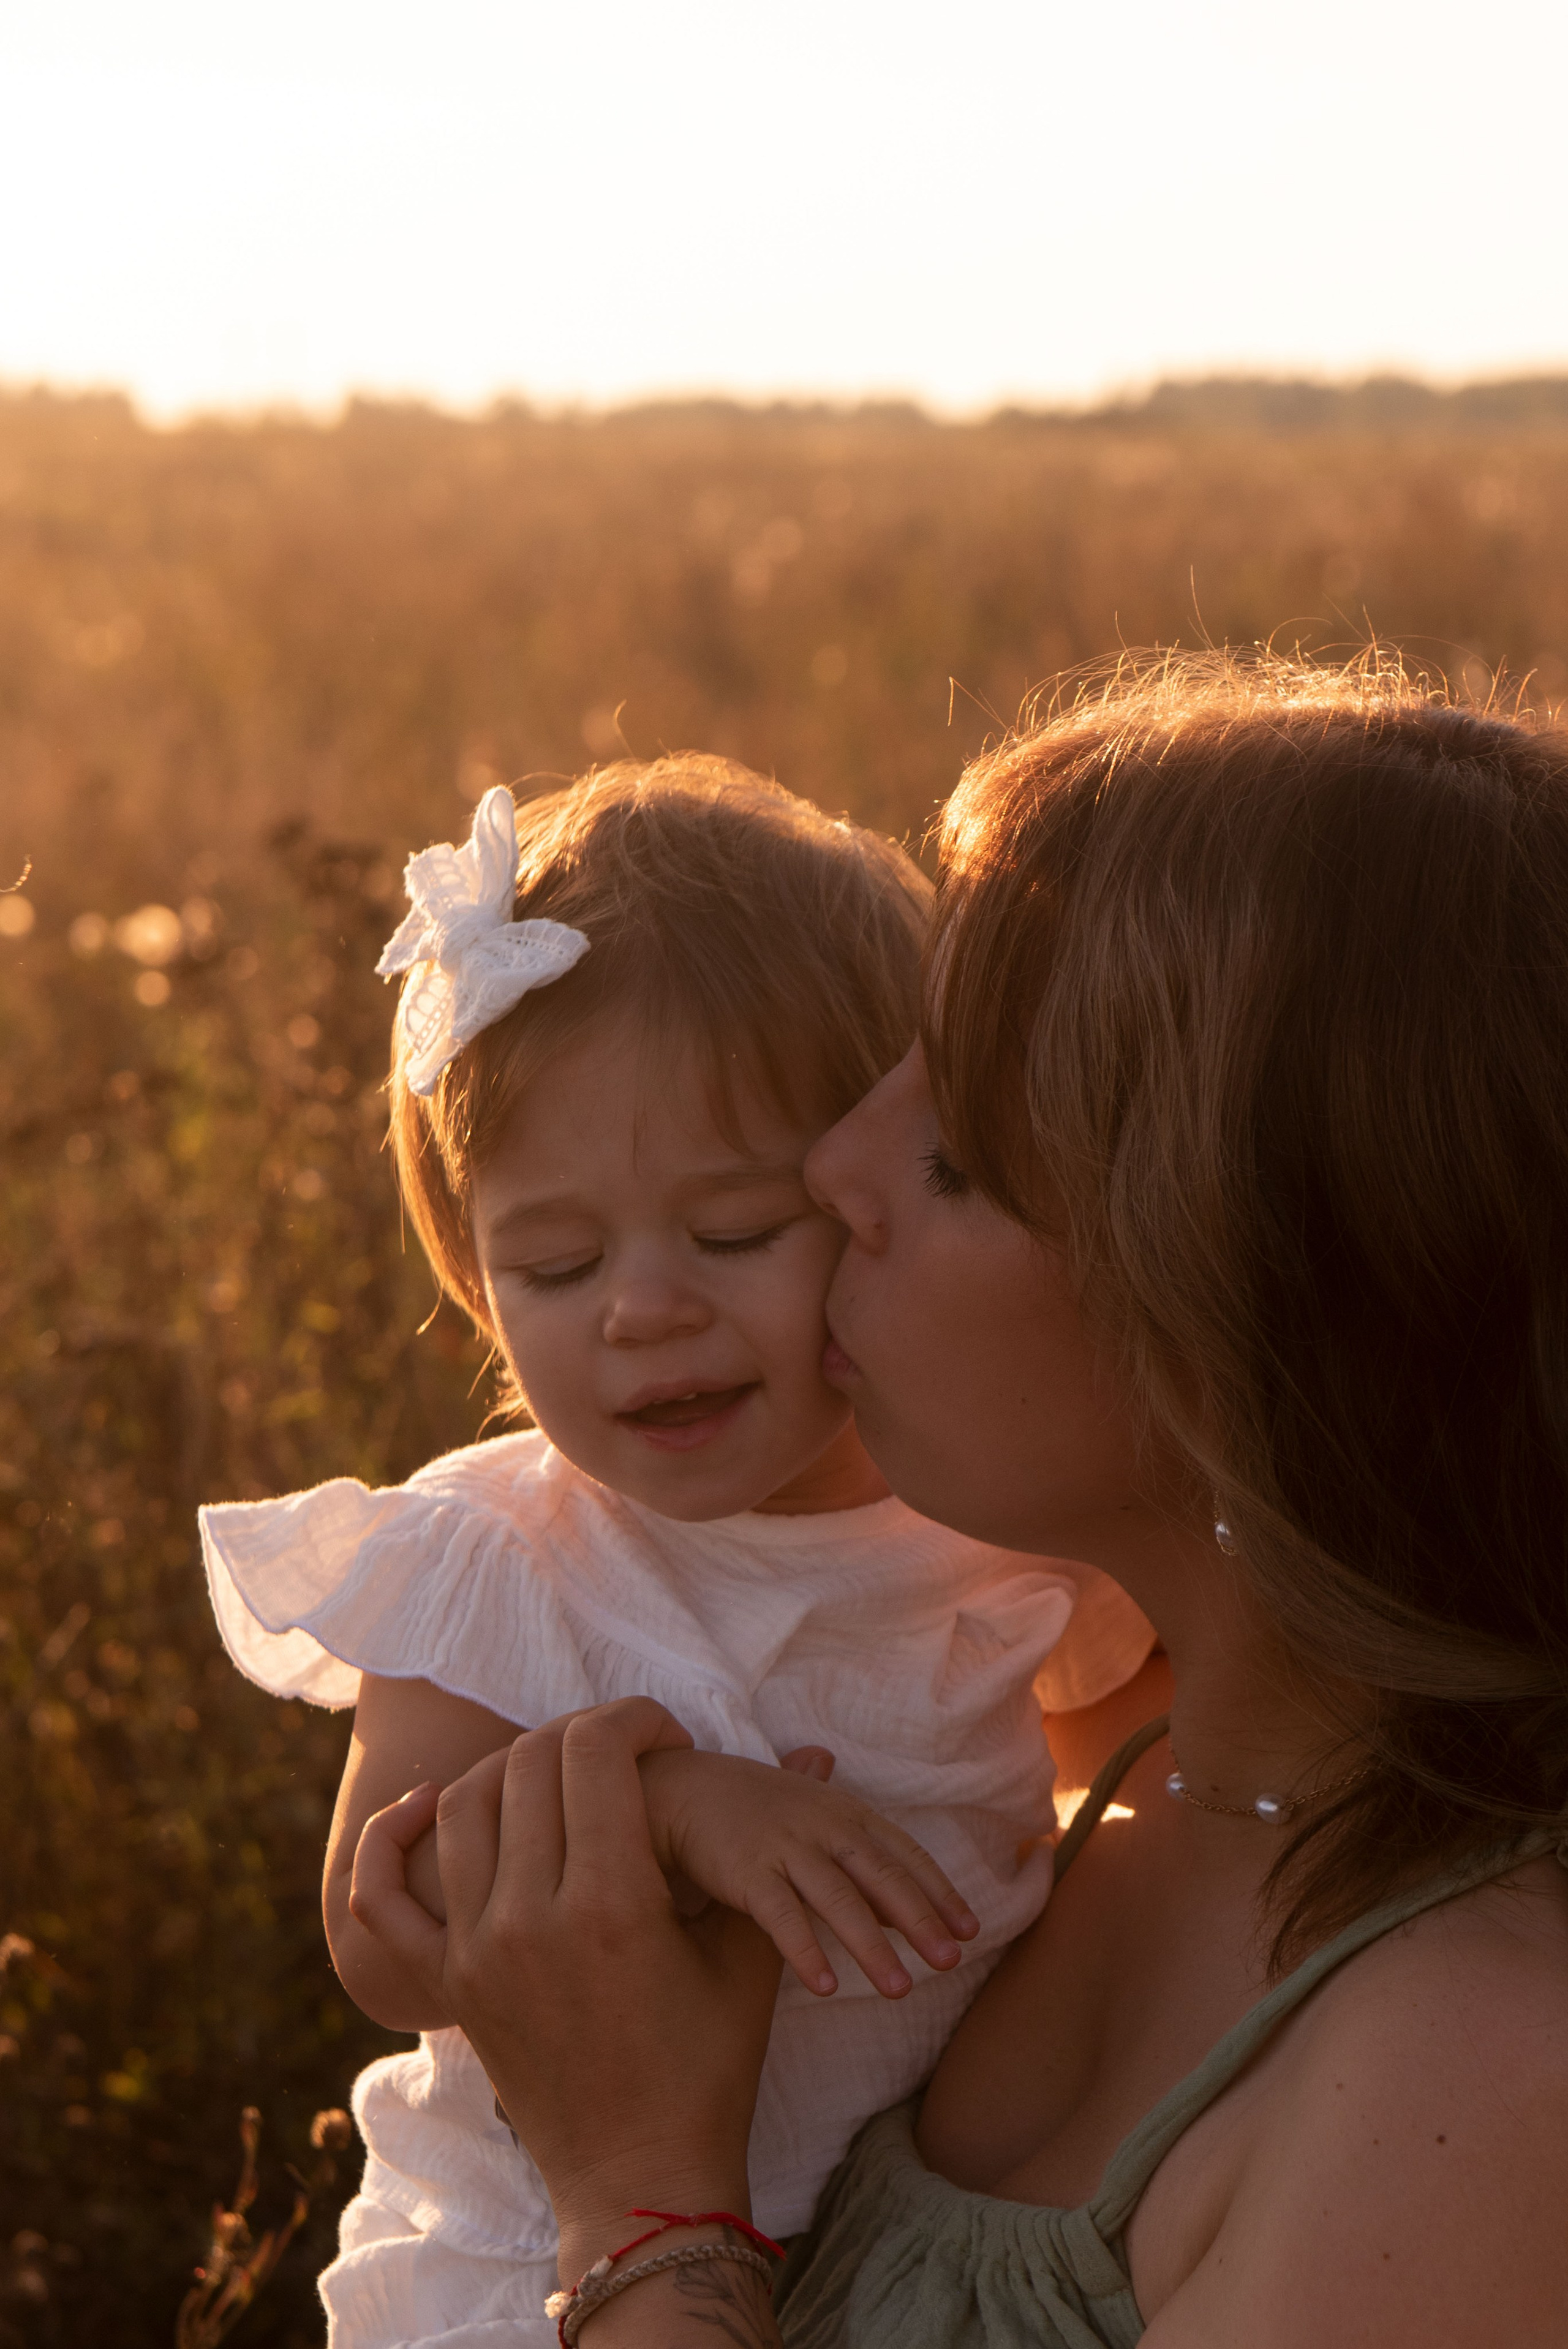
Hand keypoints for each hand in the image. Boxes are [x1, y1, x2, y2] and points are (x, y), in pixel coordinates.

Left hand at [430, 1699, 782, 2277]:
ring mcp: (478, 1951)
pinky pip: (384, 1896)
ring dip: (510, 1768)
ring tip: (557, 1774)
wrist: (640, 2179)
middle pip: (530, 1764)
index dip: (634, 1718)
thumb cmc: (708, 2069)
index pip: (596, 1752)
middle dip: (581, 1733)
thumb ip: (764, 1854)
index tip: (667, 1734)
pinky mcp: (449, 1982)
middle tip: (620, 1748)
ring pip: (464, 1805)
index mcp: (612, 1905)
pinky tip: (423, 1806)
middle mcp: (531, 1918)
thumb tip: (819, 1750)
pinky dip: (389, 1840)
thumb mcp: (746, 1956)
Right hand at [638, 1745, 978, 1999]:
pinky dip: (805, 1951)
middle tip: (952, 1962)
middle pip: (882, 1877)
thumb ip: (857, 1839)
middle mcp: (823, 1826)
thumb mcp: (813, 1810)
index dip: (939, 1892)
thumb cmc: (753, 1806)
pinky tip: (826, 1987)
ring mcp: (785, 1848)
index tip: (971, 1930)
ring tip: (900, 1990)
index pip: (904, 1854)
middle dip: (920, 1920)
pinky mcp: (747, 1872)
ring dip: (872, 1947)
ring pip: (839, 1901)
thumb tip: (906, 1890)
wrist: (683, 1788)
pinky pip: (782, 1917)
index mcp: (846, 1813)